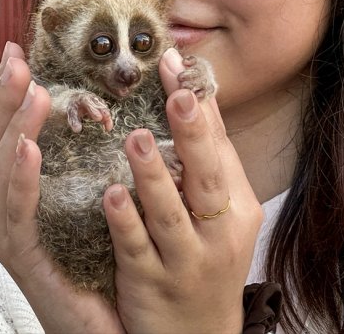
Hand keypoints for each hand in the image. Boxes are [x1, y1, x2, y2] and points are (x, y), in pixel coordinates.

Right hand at [0, 42, 124, 332]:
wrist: (109, 325)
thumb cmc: (104, 260)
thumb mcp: (97, 198)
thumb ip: (90, 160)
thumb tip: (108, 109)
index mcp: (26, 189)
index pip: (13, 131)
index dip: (10, 92)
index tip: (15, 51)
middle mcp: (9, 205)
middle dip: (4, 98)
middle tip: (14, 58)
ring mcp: (11, 231)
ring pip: (3, 171)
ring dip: (15, 127)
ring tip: (32, 91)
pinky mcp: (23, 257)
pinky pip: (17, 213)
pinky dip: (20, 179)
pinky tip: (29, 147)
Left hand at [103, 48, 263, 333]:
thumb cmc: (204, 259)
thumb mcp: (217, 211)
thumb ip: (206, 157)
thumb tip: (196, 91)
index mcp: (235, 205)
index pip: (219, 145)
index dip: (198, 104)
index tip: (174, 61)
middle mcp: (217, 230)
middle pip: (206, 176)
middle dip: (192, 133)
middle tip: (175, 92)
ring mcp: (187, 259)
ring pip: (171, 213)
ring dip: (153, 175)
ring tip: (134, 138)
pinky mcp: (154, 283)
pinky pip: (138, 249)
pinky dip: (126, 223)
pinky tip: (109, 196)